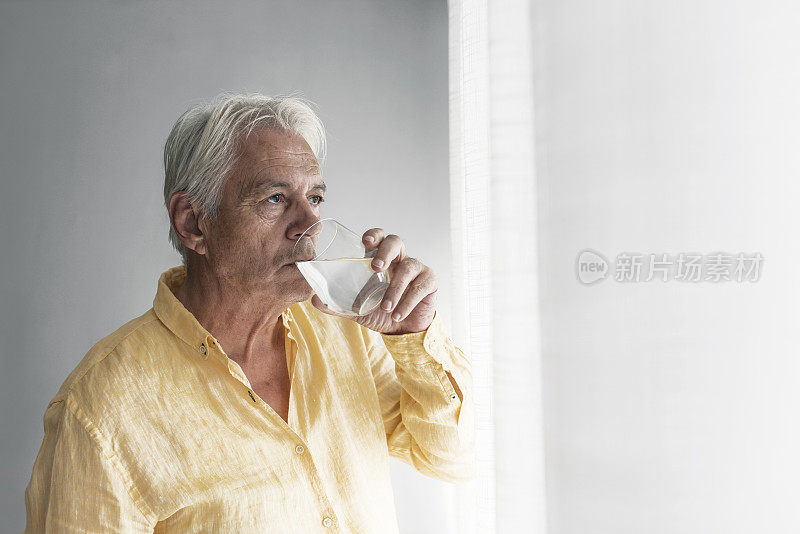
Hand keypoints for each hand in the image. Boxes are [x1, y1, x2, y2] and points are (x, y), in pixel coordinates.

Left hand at [310, 228, 437, 333]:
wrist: (404, 331)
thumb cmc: (382, 313)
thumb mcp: (358, 309)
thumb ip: (338, 305)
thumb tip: (314, 300)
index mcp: (382, 260)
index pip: (379, 238)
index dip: (374, 235)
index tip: (365, 242)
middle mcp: (400, 259)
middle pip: (396, 241)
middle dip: (386, 251)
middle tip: (376, 267)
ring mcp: (417, 269)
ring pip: (409, 267)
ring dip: (395, 288)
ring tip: (386, 307)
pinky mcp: (430, 282)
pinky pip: (420, 287)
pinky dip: (407, 302)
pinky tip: (398, 314)